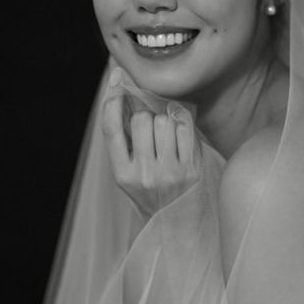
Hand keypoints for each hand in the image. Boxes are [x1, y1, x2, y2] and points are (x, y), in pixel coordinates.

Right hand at [101, 67, 200, 217]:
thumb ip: (124, 138)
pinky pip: (185, 128)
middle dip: (146, 117)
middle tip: (151, 131)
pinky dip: (182, 123)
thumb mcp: (128, 171)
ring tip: (167, 139)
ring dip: (166, 122)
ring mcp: (170, 173)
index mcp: (122, 174)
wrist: (177, 224)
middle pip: (141, 119)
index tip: (117, 78)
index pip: (111, 128)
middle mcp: (144, 175)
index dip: (112, 99)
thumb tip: (121, 84)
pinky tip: (180, 133)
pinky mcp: (192, 170)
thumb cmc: (150, 191)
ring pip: (164, 121)